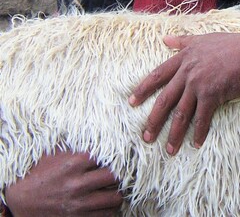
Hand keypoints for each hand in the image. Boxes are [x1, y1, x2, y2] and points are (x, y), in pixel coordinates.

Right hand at [4, 149, 122, 216]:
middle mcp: (79, 184)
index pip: (108, 155)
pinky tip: (106, 203)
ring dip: (117, 192)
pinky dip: (110, 210)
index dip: (115, 154)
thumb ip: (76, 145)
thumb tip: (96, 131)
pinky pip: (106, 216)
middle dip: (119, 173)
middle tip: (119, 172)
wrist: (20, 201)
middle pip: (115, 177)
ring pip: (115, 198)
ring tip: (114, 188)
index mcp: (74, 164)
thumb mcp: (54, 153)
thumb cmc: (39, 174)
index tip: (118, 154)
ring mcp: (80, 204)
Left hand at [129, 31, 239, 154]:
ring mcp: (198, 84)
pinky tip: (196, 144)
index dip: (144, 89)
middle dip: (153, 119)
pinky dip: (199, 132)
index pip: (157, 75)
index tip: (131, 101)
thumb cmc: (231, 45)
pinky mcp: (212, 95)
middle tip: (145, 136)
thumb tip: (165, 39)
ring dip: (174, 133)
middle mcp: (187, 72)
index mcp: (184, 58)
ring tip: (168, 149)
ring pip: (181, 113)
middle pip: (165, 99)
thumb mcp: (203, 39)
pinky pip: (202, 118)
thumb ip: (183, 41)